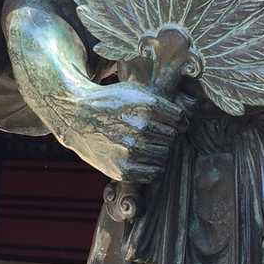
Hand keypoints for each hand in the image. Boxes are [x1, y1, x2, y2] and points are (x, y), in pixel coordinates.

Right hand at [50, 79, 186, 182]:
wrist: (76, 116)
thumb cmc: (110, 102)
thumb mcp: (136, 90)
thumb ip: (163, 101)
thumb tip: (187, 120)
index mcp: (148, 105)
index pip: (179, 119)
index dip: (174, 120)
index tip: (164, 121)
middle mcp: (141, 127)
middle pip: (172, 138)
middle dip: (164, 135)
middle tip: (147, 132)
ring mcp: (132, 149)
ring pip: (164, 156)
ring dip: (157, 151)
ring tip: (141, 144)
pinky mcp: (124, 169)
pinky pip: (154, 173)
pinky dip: (151, 167)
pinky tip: (139, 157)